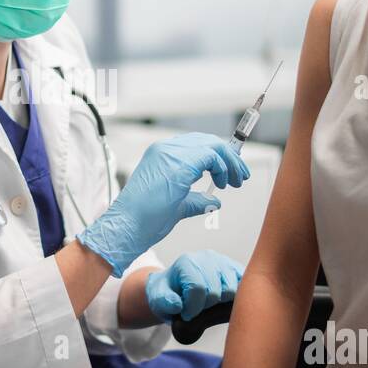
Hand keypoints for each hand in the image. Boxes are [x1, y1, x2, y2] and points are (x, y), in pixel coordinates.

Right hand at [78, 134, 249, 275]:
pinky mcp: (178, 163)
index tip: (230, 171)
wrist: (127, 226)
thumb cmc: (144, 220)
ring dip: (230, 162)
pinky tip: (223, 182)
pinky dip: (222, 167)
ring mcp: (170, 153)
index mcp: (160, 155)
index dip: (217, 156)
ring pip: (211, 145)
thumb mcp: (176, 206)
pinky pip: (210, 156)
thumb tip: (212, 200)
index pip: (196, 145)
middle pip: (206, 141)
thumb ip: (195, 200)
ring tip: (237, 180)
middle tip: (240, 174)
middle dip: (229, 157)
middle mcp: (164, 149)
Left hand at [146, 250, 244, 321]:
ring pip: (232, 290)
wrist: (175, 286)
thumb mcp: (158, 299)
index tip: (187, 314)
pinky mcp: (235, 268)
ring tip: (208, 303)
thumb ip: (164, 301)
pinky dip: (236, 297)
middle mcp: (207, 258)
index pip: (197, 288)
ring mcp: (223, 261)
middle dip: (206, 307)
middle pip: (216, 291)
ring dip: (221, 303)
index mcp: (187, 262)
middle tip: (197, 309)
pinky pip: (243, 285)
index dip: (193, 308)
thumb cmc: (168, 293)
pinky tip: (222, 301)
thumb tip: (177, 304)